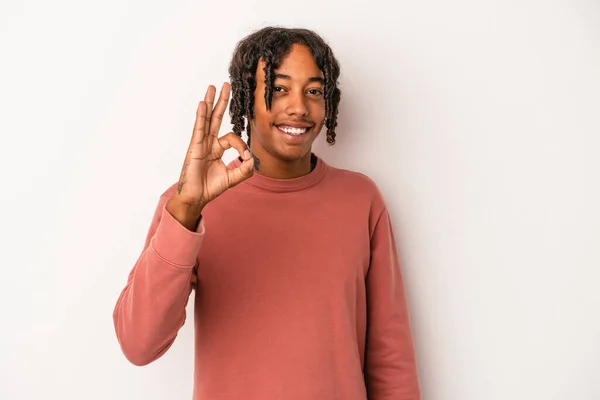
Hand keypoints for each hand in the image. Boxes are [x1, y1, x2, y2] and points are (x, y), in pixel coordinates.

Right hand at [169, 83, 253, 211]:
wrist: (196, 197)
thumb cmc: (210, 187)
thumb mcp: (232, 178)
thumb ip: (244, 170)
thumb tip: (251, 159)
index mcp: (217, 148)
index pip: (232, 138)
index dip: (241, 145)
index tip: (245, 158)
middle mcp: (208, 142)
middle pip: (216, 117)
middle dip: (222, 101)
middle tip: (226, 85)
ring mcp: (200, 143)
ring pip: (207, 119)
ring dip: (210, 102)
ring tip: (212, 87)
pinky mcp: (194, 147)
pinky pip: (199, 128)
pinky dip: (201, 116)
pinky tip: (202, 103)